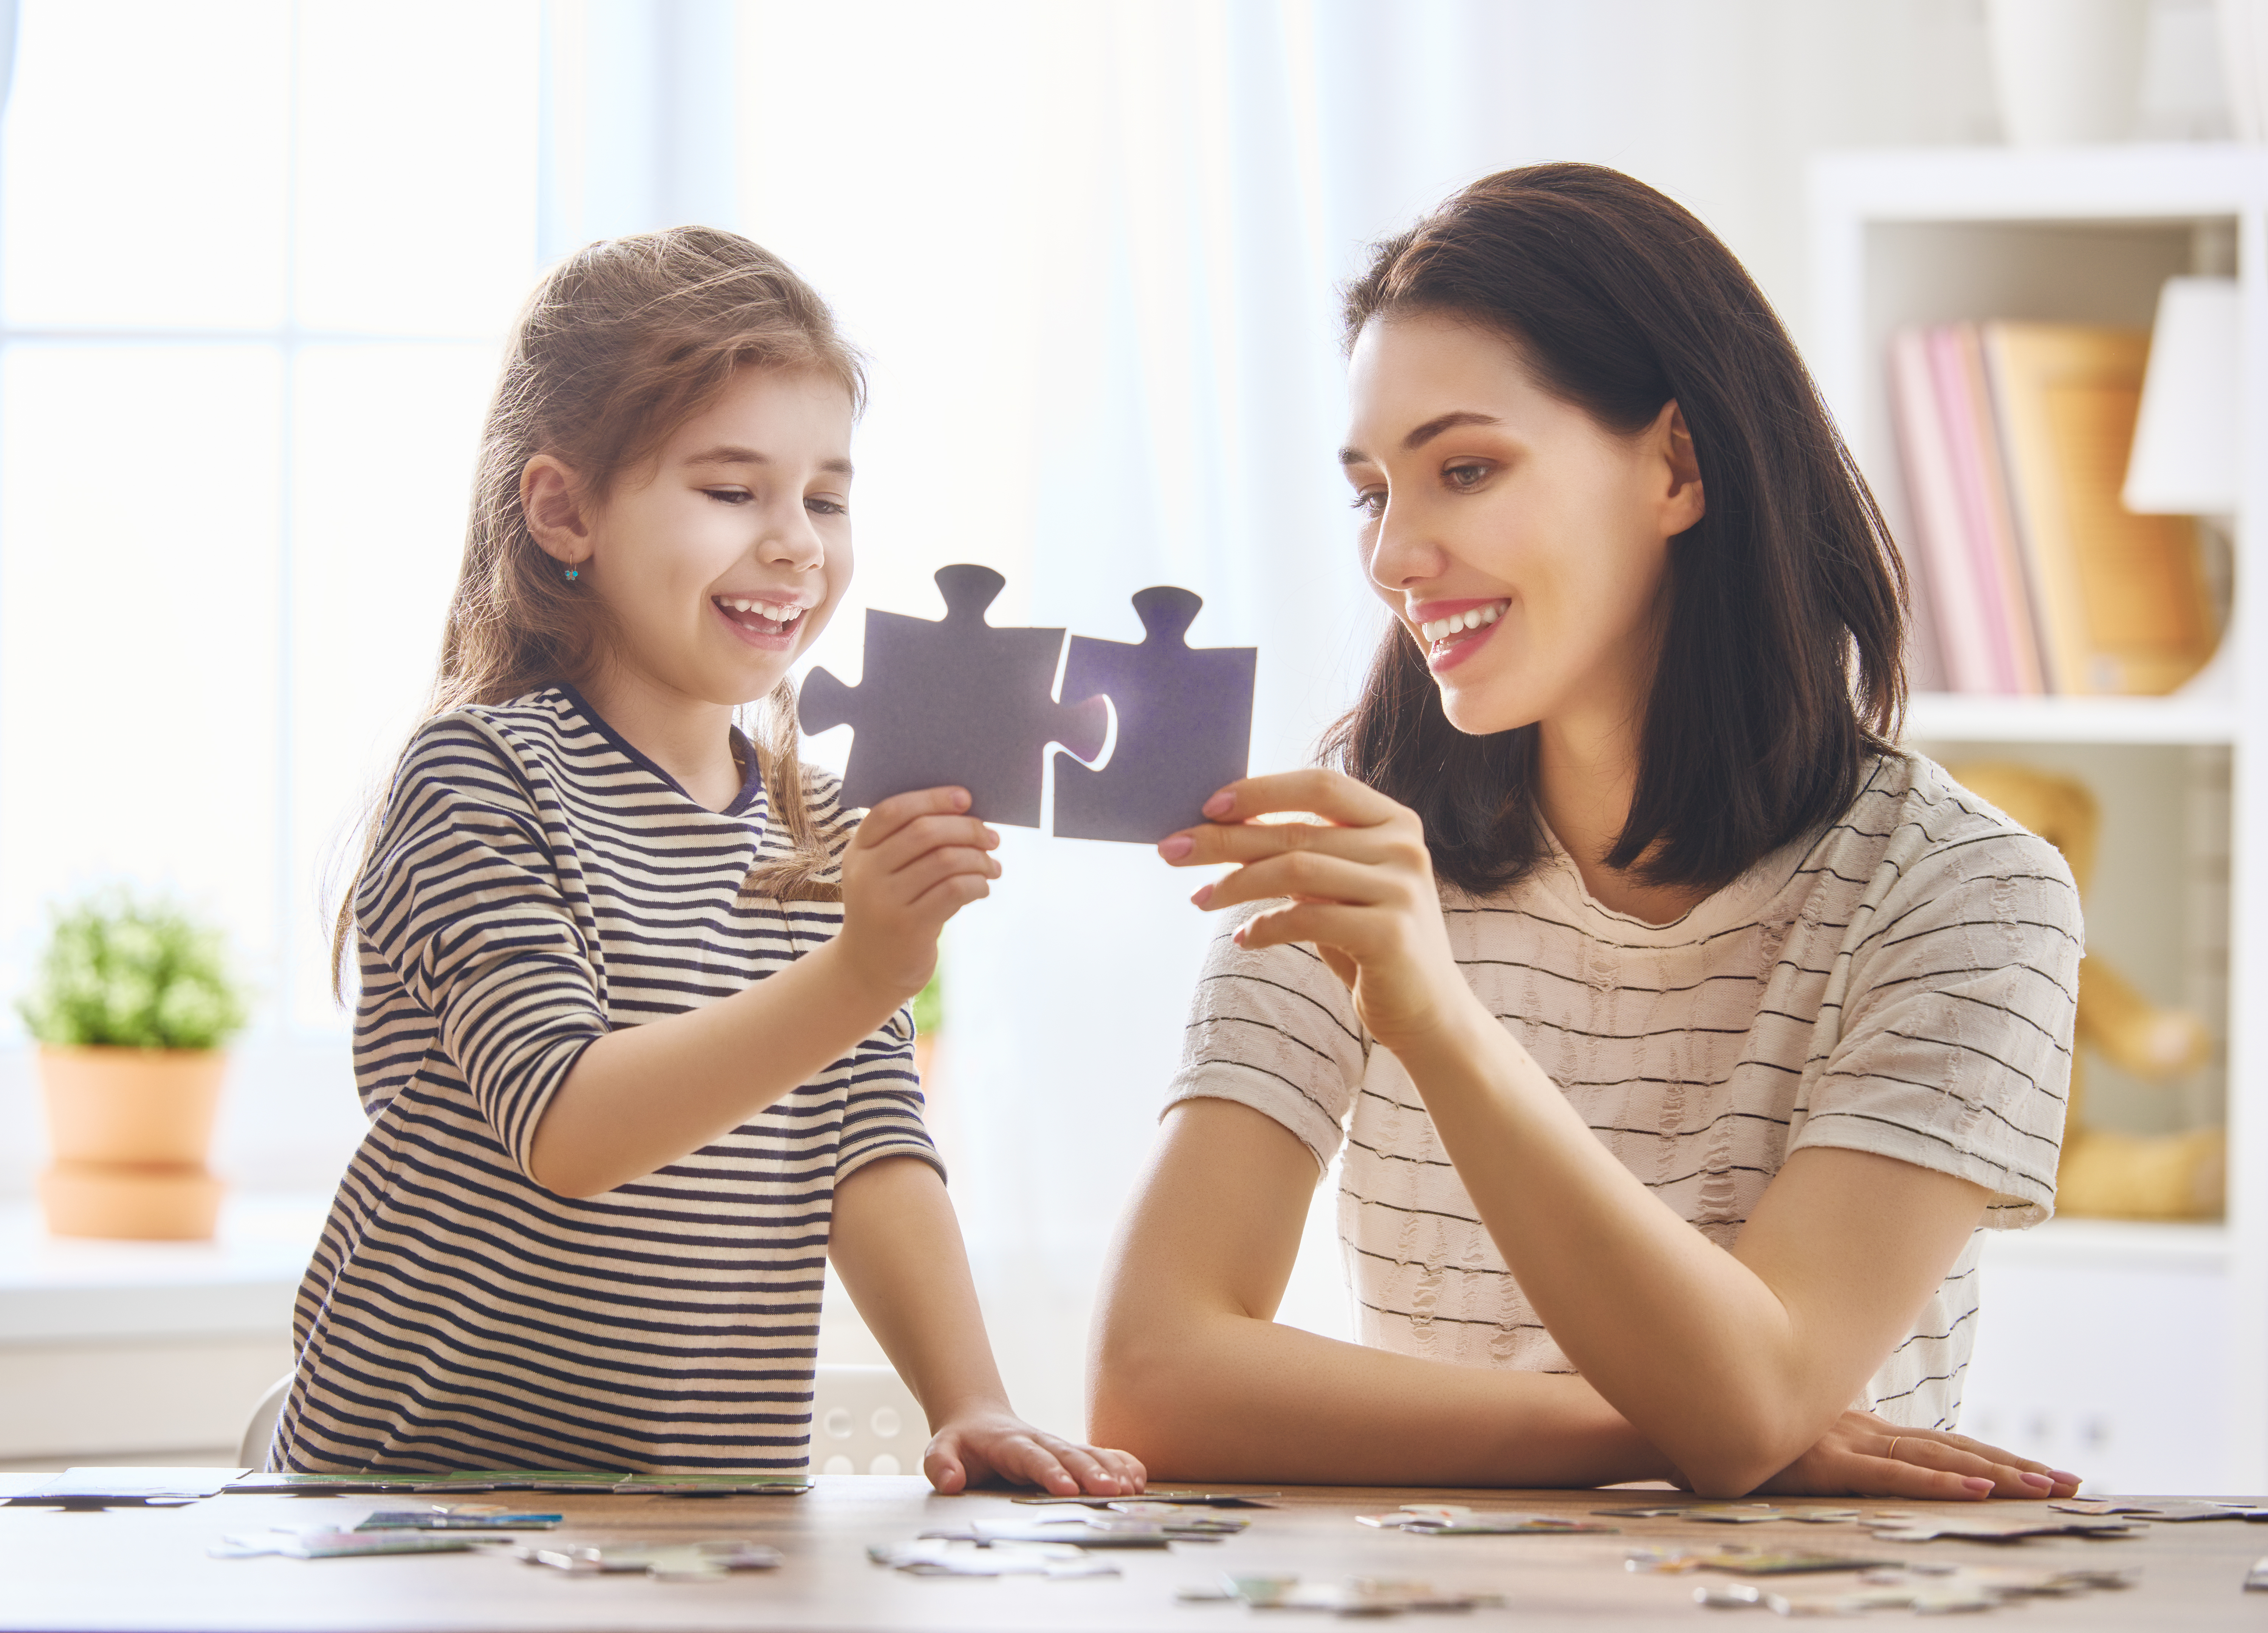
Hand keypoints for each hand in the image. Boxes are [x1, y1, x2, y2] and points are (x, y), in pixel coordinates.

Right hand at [834, 786, 999, 1002]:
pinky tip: (983, 888)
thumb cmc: (890, 909)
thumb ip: (909, 843)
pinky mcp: (908, 926)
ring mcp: (884, 901)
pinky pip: (954, 890)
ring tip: (992, 866)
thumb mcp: (885, 874)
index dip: (931, 798)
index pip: (891, 810)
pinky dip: (977, 884)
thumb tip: (966, 811)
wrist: (870, 969)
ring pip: (944, 860)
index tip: (965, 798)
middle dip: (966, 828)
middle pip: (924, 832)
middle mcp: (865, 873)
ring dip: (978, 858)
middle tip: (991, 837)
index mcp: (858, 850)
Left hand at [922, 1404, 1147, 1496]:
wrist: (978, 1419)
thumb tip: (950, 1481)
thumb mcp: (940, 1449)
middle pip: (1068, 1455)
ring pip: (1088, 1454)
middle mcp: (1039, 1441)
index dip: (1050, 1472)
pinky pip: (1100, 1454)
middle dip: (1090, 1473)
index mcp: (1010, 1443)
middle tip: (1111, 1491)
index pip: (1032, 1458)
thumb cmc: (962, 1442)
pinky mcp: (1070, 1452)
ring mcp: (1058, 1445)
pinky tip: (1139, 1478)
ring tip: (1131, 1488)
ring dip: (1110, 1469)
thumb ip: (940, 1464)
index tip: (1067, 1489)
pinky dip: (1120, 1463)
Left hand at [1158, 769, 1469, 1049]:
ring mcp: (1401, 889)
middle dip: (1224, 838)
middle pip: (1297, 829)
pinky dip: (1265, 927)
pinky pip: (1306, 919)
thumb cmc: (1372, 944)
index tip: (1207, 805)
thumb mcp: (1340, 888)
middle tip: (1172, 848)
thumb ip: (1306, 853)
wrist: (1430, 1014)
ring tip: (1200, 899)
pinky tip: (1244, 939)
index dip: (1261, 790)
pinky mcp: (1390, 934)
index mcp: (1395, 822)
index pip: (1320, 785)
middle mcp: (1404, 847)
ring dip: (1235, 884)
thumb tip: (1224, 827)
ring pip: (1295, 870)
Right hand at [1747, 1410, 2080, 1500]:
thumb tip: (1841, 1465)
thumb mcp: (1792, 1445)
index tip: (2045, 1473)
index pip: (1943, 1445)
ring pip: (1938, 1459)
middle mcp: (1864, 1432)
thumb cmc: (1735, 1434)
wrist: (1687, 1418)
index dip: (1996, 1457)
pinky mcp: (1826, 1464)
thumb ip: (1823, 1454)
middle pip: (1956, 1449)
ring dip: (1998, 1473)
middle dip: (2018, 1466)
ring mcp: (1847, 1443)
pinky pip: (1893, 1476)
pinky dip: (1939, 1481)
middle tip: (2075, 1484)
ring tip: (2048, 1489)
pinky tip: (1978, 1489)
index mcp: (1862, 1431)